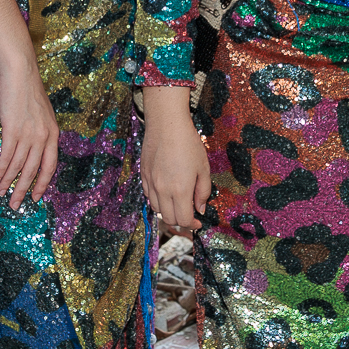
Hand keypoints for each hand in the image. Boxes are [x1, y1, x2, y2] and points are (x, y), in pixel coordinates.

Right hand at [0, 62, 57, 210]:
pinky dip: (0, 170)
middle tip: (15, 205)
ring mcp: (28, 134)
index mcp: (53, 135)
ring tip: (1, 194)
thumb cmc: (30, 91)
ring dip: (8, 183)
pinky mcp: (13, 130)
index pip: (50, 166)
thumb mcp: (44, 114)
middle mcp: (44, 137)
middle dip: (23, 191)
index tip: (36, 197)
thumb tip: (34, 149)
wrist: (22, 73)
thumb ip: (42, 132)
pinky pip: (6, 156)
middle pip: (34, 172)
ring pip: (19, 167)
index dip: (43, 184)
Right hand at [141, 83, 210, 232]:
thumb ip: (203, 191)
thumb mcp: (203, 168)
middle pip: (169, 218)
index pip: (184, 219)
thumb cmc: (188, 143)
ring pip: (157, 209)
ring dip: (168, 211)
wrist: (167, 124)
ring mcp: (151, 184)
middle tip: (189, 214)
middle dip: (181, 221)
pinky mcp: (144, 176)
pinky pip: (149, 196)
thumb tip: (200, 208)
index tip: (198, 222)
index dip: (193, 225)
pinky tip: (167, 192)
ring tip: (178, 203)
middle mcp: (163, 190)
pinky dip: (158, 200)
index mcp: (180, 190)